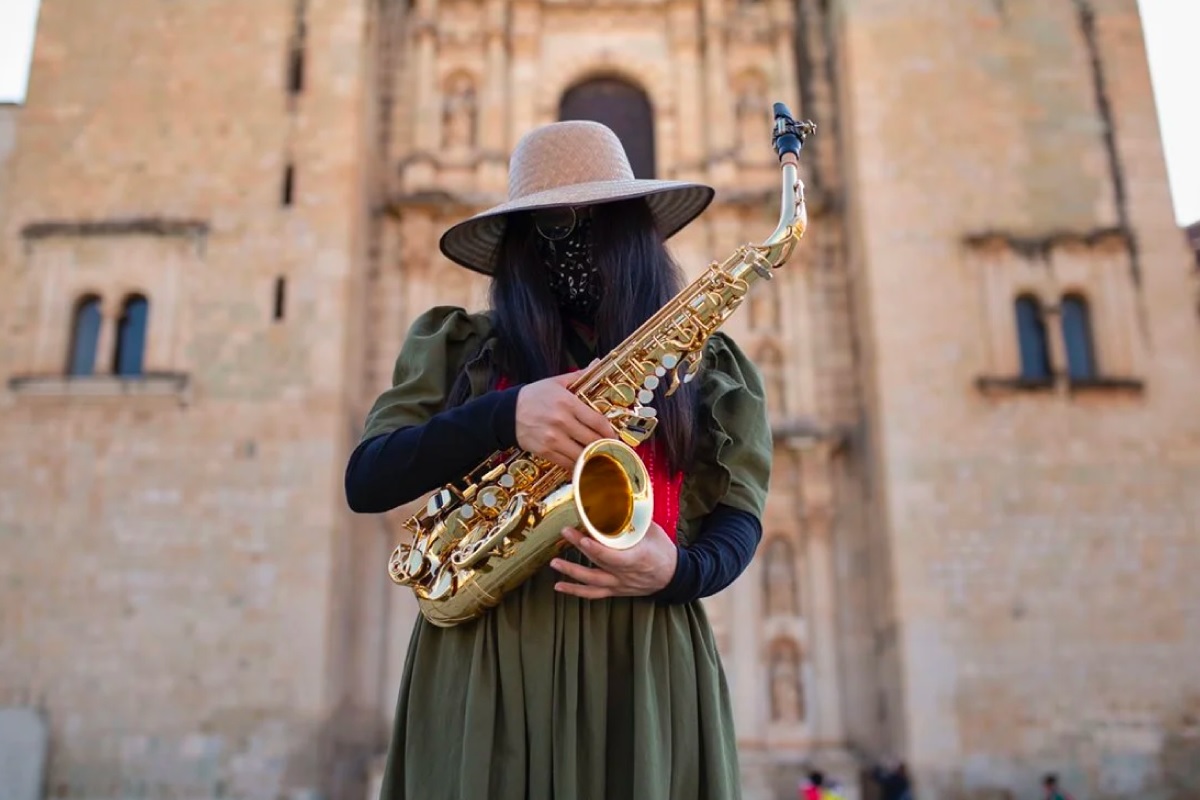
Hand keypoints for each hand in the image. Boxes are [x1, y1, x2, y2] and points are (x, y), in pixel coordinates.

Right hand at [515, 370, 614, 469]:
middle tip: (611, 448)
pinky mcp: (545, 451)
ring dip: (592, 458)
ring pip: (581, 454)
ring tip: (599, 458)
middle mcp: (562, 422)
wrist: (506, 413)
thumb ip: (579, 375)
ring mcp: (553, 438)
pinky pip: (566, 463)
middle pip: (592, 440)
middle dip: (604, 446)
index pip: (596, 421)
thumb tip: (596, 363)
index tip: (615, 436)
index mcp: (567, 403)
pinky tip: (582, 464)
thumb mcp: (556, 382)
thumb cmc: (534, 396)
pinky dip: (577, 466)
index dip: (609, 431)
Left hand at [551, 522, 677, 599]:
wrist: (674, 578)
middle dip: (580, 546)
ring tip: (554, 563)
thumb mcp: (653, 531)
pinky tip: (559, 586)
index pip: (614, 556)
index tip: (583, 537)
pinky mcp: (615, 590)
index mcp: (638, 557)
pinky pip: (593, 594)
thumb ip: (635, 519)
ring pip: (592, 581)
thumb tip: (620, 499)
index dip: (597, 548)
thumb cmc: (664, 551)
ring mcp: (619, 584)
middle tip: (565, 532)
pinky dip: (575, 591)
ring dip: (571, 572)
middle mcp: (626, 573)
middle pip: (599, 561)